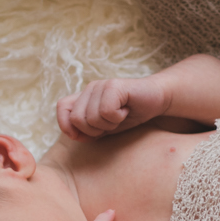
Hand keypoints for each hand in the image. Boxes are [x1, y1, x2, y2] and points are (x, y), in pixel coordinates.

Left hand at [56, 75, 170, 140]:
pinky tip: (126, 110)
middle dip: (95, 130)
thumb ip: (88, 131)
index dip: (67, 125)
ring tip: (121, 115)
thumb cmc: (131, 114)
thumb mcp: (105, 127)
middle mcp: (90, 88)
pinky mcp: (114, 86)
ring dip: (109, 124)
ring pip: (92, 118)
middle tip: (112, 123)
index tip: (84, 136)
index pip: (62, 108)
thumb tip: (74, 135)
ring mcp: (101, 85)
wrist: (157, 100)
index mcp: (84, 97)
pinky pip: (106, 112)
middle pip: (77, 119)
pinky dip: (118, 117)